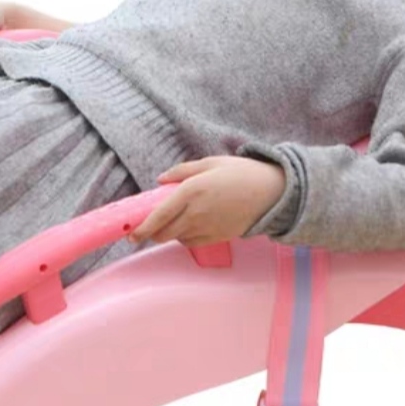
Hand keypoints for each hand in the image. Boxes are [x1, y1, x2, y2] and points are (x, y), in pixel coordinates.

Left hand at [127, 155, 286, 247]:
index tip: (132, 233)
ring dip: (169, 233)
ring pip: (176, 239)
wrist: (273, 192)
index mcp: (192, 191)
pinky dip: (185, 237)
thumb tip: (161, 180)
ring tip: (172, 222)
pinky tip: (189, 226)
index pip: (159, 215)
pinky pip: (192, 243)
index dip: (142, 228)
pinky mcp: (218, 238)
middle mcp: (196, 212)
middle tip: (146, 229)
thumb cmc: (242, 173)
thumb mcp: (210, 162)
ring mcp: (207, 228)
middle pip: (164, 233)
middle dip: (151, 233)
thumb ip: (182, 171)